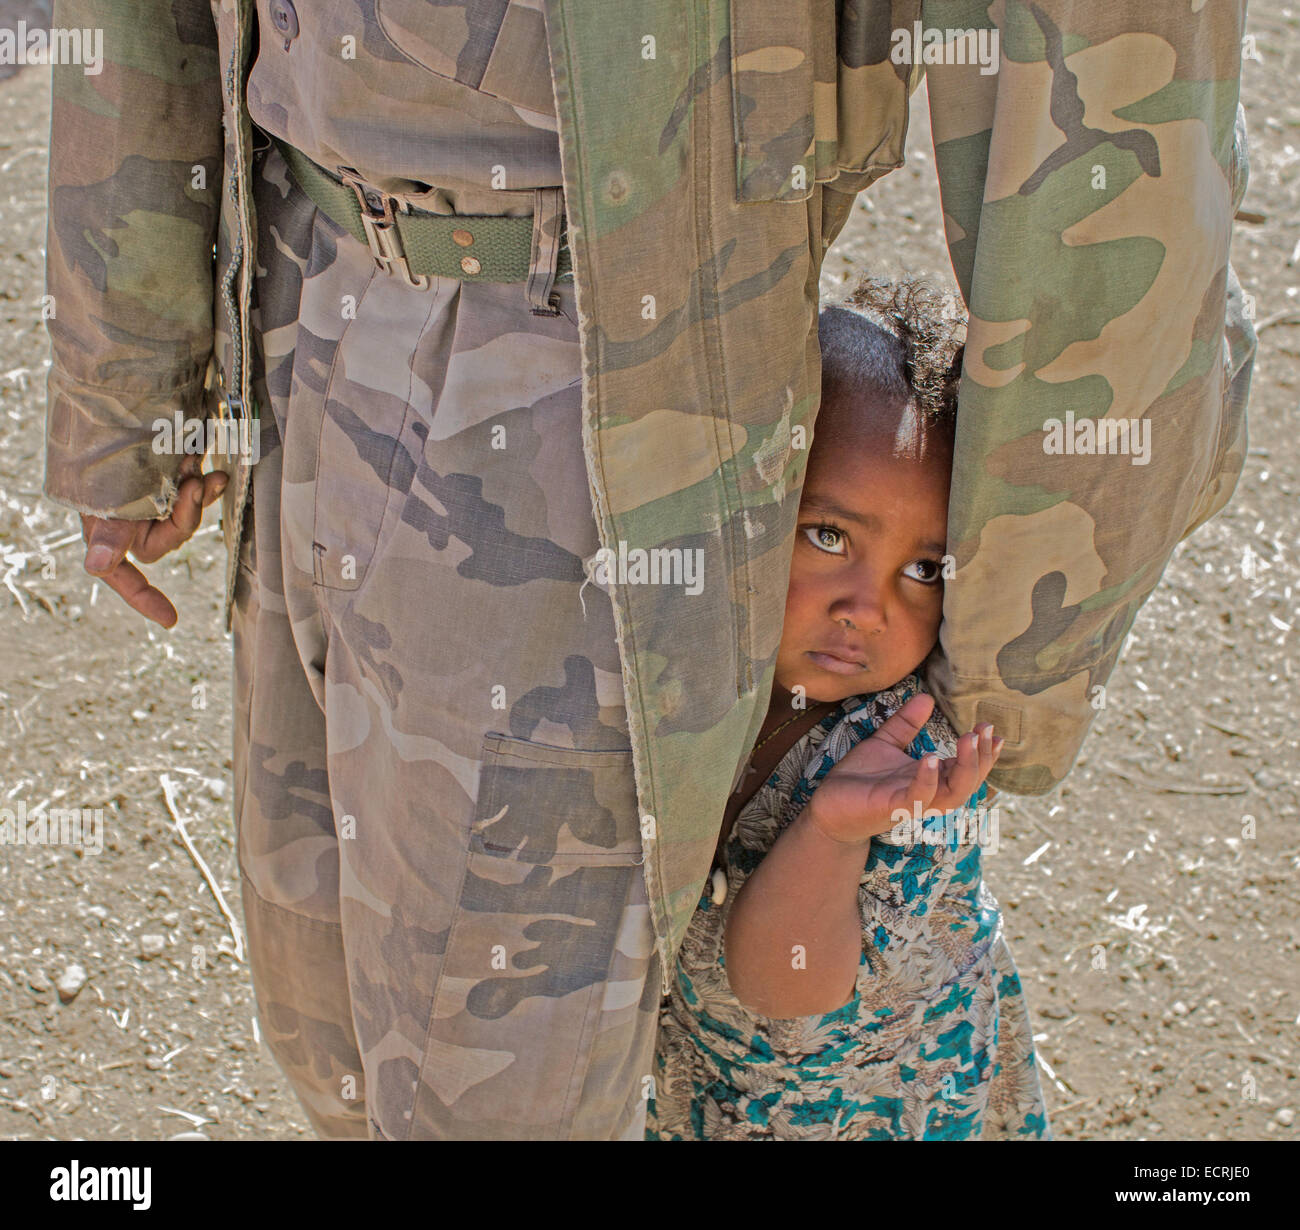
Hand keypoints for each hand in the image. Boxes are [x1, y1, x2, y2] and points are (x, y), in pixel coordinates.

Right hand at [80, 456, 227, 627]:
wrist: (126, 391)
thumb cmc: (108, 441)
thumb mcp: (109, 490)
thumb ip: (109, 529)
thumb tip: (96, 567)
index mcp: (106, 525)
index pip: (122, 572)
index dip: (143, 597)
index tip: (171, 621)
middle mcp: (130, 516)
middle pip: (169, 539)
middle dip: (185, 515)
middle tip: (193, 485)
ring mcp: (154, 497)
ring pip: (187, 514)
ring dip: (198, 495)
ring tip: (200, 468)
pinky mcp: (175, 478)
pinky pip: (197, 493)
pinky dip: (205, 485)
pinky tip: (211, 470)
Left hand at [802, 692, 1002, 845]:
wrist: (828, 807)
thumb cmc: (858, 780)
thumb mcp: (884, 743)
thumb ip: (906, 724)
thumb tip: (927, 697)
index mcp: (929, 779)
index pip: (966, 769)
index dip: (983, 752)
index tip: (993, 729)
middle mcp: (927, 794)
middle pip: (968, 782)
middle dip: (982, 757)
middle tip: (988, 729)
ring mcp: (911, 803)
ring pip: (952, 794)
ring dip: (965, 768)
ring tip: (970, 739)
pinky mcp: (891, 807)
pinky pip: (917, 797)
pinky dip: (928, 779)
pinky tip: (932, 757)